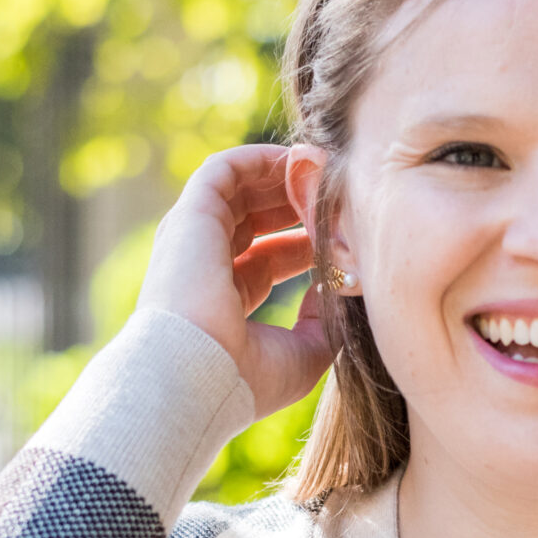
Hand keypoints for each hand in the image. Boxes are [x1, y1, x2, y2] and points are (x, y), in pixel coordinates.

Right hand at [137, 144, 331, 422]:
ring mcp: (193, 239)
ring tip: (329, 170)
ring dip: (286, 176)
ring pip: (241, 190)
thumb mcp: (302, 355)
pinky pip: (224, 169)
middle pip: (256, 220)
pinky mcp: (189, 215)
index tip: (347, 236)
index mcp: (224, 302)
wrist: (195, 378)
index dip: (309, 242)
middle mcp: (203, 266)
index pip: (270, 259)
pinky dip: (261, 159)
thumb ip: (323, 322)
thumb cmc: (245, 378)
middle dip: (300, 203)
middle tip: (341, 194)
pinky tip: (301, 159)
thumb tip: (338, 286)